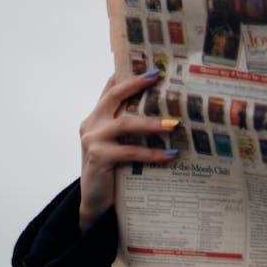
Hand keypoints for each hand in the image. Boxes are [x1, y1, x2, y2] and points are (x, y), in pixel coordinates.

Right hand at [78, 70, 178, 231]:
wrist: (94, 202)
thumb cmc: (112, 170)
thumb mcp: (119, 144)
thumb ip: (130, 127)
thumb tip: (166, 113)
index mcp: (96, 117)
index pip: (110, 89)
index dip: (125, 74)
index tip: (146, 63)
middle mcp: (91, 124)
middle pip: (114, 96)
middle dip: (135, 84)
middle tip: (157, 77)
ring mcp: (92, 140)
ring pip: (125, 124)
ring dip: (152, 123)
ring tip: (174, 124)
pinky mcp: (98, 158)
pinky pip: (130, 152)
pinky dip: (152, 153)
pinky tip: (170, 154)